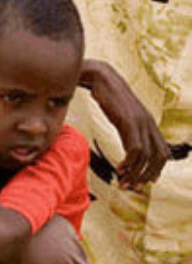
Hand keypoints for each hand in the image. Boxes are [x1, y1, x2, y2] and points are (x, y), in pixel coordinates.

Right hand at [82, 60, 169, 186]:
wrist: (99, 76)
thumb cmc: (106, 94)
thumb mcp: (122, 113)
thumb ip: (128, 126)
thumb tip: (126, 137)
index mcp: (149, 123)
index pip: (162, 153)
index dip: (156, 170)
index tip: (144, 181)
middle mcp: (149, 123)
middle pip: (159, 158)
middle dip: (147, 176)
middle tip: (133, 187)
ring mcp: (140, 122)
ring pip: (147, 157)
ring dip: (136, 174)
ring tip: (123, 183)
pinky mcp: (129, 122)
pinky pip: (135, 149)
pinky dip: (129, 164)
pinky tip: (119, 170)